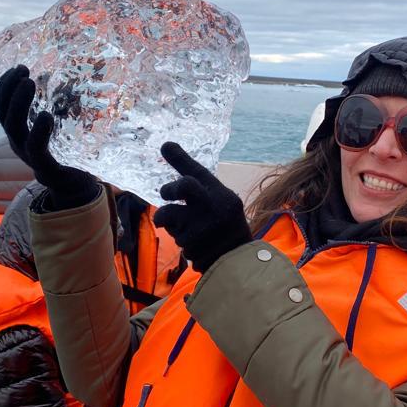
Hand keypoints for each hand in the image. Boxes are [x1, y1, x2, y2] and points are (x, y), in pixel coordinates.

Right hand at [0, 66, 99, 209]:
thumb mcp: (57, 124)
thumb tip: (62, 74)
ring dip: (19, 103)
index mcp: (18, 131)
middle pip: (3, 113)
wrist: (75, 186)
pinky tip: (45, 116)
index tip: (17, 67)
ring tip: (30, 83)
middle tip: (24, 71)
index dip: (3, 86)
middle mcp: (18, 142)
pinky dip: (38, 131)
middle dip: (10, 89)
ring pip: (14, 128)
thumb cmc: (67, 150)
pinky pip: (36, 148)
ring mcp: (29, 156)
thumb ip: (55, 104)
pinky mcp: (45, 167)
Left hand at [153, 142, 251, 273]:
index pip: (197, 172)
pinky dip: (187, 247)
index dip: (180, 158)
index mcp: (221, 194)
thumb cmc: (226, 225)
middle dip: (168, 190)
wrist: (240, 261)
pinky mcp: (196, 249)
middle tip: (165, 197)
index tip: (165, 146)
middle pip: (183, 186)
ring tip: (194, 233)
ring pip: (172, 222)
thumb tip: (166, 146)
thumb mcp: (219, 200)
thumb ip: (194, 182)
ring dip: (177, 229)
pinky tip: (201, 248)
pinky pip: (179, 244)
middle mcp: (213, 207)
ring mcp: (204, 229)